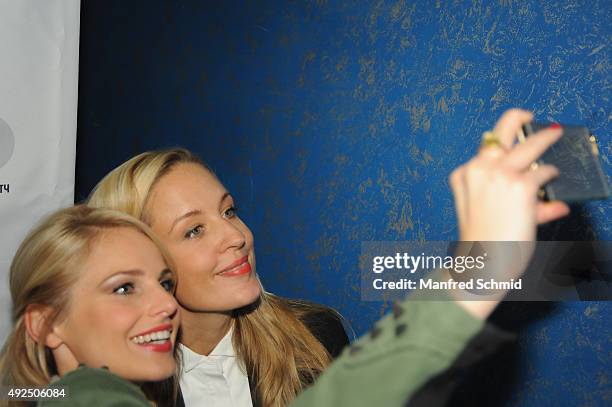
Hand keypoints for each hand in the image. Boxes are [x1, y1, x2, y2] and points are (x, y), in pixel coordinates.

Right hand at [449, 109, 569, 241]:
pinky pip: (543, 172)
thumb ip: (512, 202)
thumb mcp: (484, 214)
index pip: (484, 149)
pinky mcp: (520, 186)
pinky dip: (550, 173)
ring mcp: (500, 175)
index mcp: (464, 175)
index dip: (501, 142)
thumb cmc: (481, 240)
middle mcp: (480, 169)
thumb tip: (551, 203)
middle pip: (500, 130)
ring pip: (528, 144)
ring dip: (544, 138)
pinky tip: (552, 175)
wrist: (481, 261)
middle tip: (530, 116)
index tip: (512, 136)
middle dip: (517, 118)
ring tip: (554, 134)